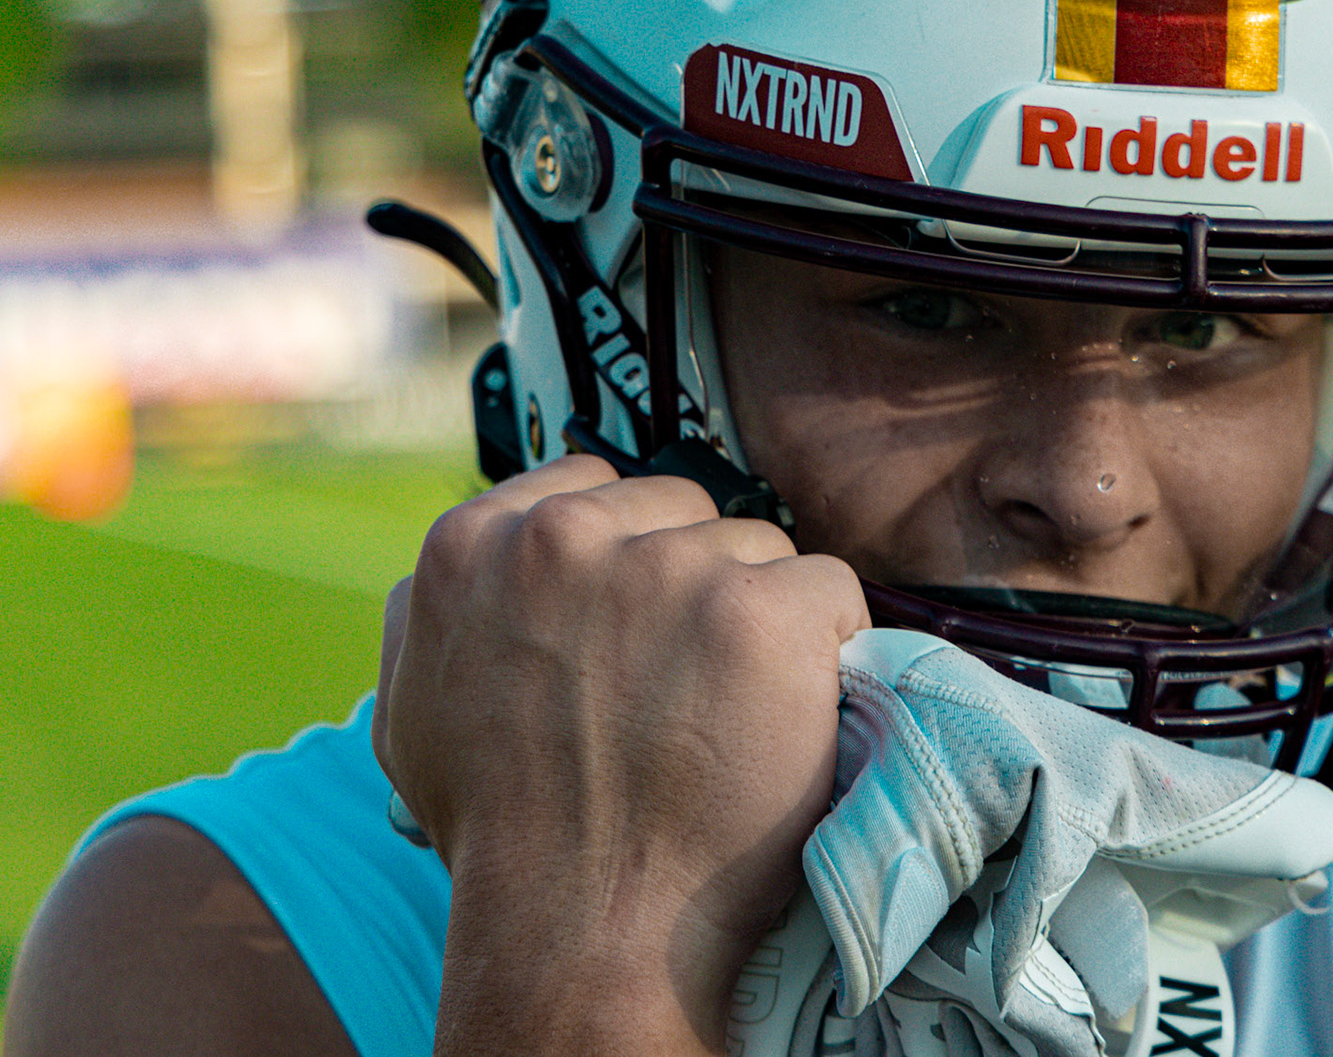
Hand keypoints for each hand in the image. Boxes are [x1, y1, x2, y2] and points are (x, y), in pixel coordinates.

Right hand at [373, 456, 868, 1054]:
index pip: (594, 489)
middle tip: (686, 687)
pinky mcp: (761, 611)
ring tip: (729, 717)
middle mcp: (565, 538)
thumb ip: (437, 612)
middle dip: (696, 583)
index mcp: (474, 544)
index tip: (639, 635)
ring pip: (759, 551)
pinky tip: (794, 714)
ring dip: (760, 621)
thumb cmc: (502, 837)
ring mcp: (669, 569)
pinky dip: (830, 648)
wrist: (582, 931)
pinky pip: (831, 591)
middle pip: (685, 513)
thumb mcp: (412, 711)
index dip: (631, 558)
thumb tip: (484, 556)